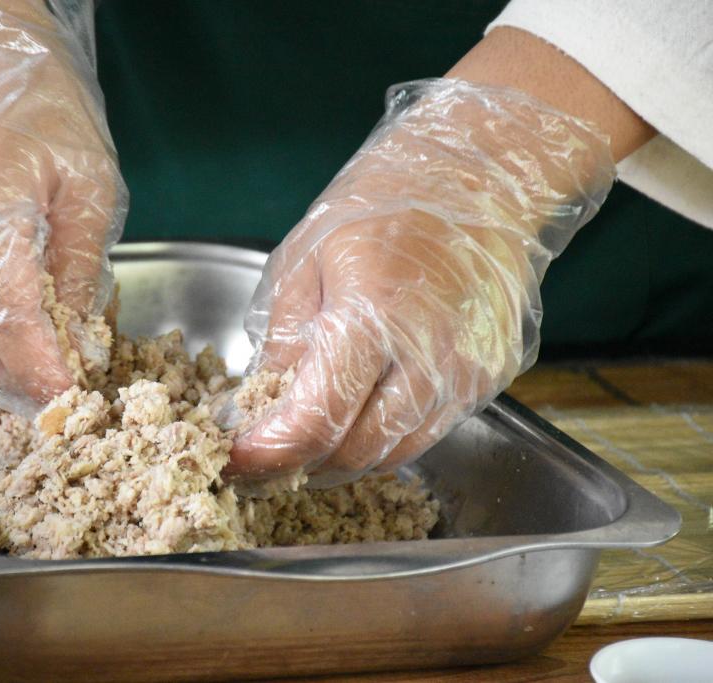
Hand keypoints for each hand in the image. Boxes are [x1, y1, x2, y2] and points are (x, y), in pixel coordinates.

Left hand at [230, 79, 614, 484]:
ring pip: (394, 452)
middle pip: (356, 451)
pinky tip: (356, 416)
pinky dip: (383, 437)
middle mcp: (430, 355)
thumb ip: (284, 343)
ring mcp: (468, 372)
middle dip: (301, 466)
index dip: (268, 453)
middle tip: (263, 461)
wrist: (478, 178)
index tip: (235, 461)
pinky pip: (427, 431)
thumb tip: (255, 409)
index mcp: (373, 314)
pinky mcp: (489, 379)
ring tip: (304, 444)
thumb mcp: (304, 261)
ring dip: (342, 459)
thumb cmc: (380, 206)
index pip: (316, 420)